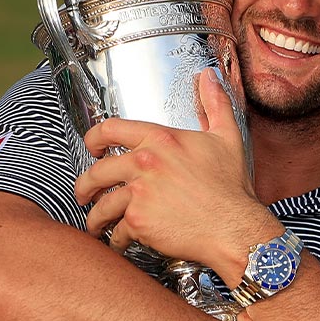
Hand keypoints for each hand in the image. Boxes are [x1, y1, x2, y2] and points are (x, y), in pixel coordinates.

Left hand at [74, 69, 276, 278]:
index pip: (111, 129)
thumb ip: (215, 104)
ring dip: (95, 217)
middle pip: (97, 171)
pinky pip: (117, 231)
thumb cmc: (231, 187)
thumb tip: (209, 76)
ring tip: (96, 225)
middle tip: (84, 194)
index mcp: (160, 139)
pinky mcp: (139, 221)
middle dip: (85, 185)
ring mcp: (139, 193)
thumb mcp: (226, 137)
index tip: (91, 148)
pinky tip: (118, 243)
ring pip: (102, 205)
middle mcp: (144, 162)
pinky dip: (115, 240)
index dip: (94, 138)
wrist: (235, 228)